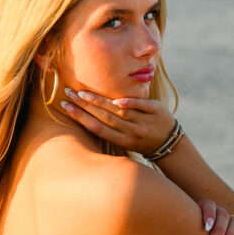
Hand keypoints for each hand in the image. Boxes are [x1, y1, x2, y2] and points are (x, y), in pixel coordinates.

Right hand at [60, 88, 174, 154]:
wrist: (169, 143)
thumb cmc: (141, 140)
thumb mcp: (125, 140)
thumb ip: (109, 129)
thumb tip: (85, 116)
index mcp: (121, 141)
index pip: (97, 128)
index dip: (80, 117)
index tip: (64, 106)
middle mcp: (131, 132)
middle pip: (104, 117)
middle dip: (84, 105)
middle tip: (68, 93)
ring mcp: (144, 121)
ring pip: (119, 111)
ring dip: (100, 101)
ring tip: (83, 91)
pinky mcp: (156, 110)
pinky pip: (141, 105)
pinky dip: (129, 102)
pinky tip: (116, 99)